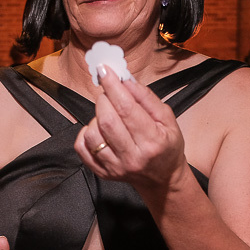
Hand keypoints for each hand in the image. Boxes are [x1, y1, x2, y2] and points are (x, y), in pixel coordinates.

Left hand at [74, 66, 188, 192]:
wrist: (163, 178)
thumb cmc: (166, 146)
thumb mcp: (167, 119)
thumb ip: (146, 98)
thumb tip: (125, 80)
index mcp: (152, 141)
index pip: (127, 108)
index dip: (113, 86)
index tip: (105, 71)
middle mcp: (132, 157)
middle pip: (106, 120)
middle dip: (104, 99)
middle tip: (110, 94)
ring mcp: (115, 167)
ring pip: (92, 133)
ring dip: (96, 117)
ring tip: (109, 116)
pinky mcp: (102, 172)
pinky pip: (82, 148)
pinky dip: (86, 133)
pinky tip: (99, 130)